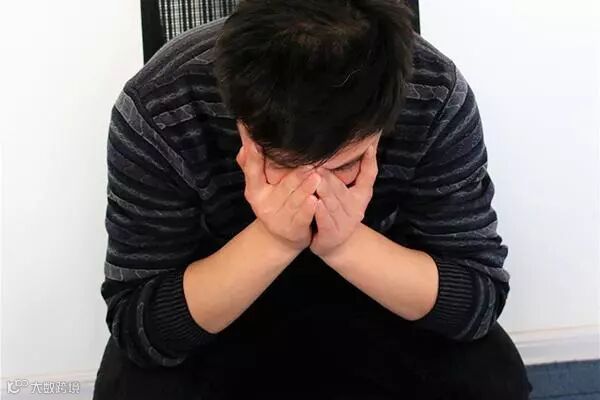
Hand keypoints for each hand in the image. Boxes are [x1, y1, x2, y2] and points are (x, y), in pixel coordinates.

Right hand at [236, 137, 320, 252]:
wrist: (279, 238)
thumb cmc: (272, 202)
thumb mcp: (258, 186)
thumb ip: (251, 163)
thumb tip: (245, 140)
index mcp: (254, 191)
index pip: (253, 171)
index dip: (253, 156)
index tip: (255, 143)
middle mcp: (265, 205)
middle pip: (282, 186)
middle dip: (295, 174)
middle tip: (307, 160)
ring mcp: (279, 218)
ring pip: (295, 200)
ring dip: (305, 188)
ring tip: (316, 176)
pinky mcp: (294, 229)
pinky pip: (303, 216)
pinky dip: (309, 209)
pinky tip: (316, 200)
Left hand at [309, 144, 377, 258]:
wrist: (339, 246)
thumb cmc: (343, 213)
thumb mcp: (358, 193)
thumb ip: (364, 171)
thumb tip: (370, 144)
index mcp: (360, 196)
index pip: (368, 177)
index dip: (369, 162)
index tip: (367, 146)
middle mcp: (354, 209)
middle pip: (342, 188)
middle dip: (330, 176)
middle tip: (318, 162)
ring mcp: (343, 223)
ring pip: (332, 203)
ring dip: (324, 190)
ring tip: (315, 178)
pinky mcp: (331, 233)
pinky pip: (325, 220)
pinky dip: (320, 211)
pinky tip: (314, 201)